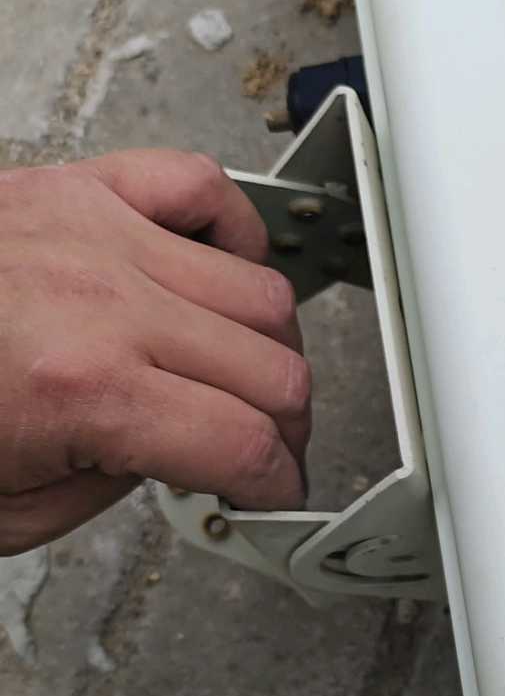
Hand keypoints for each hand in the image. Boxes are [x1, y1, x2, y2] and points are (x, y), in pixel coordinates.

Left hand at [0, 150, 310, 555]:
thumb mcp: (10, 508)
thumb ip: (119, 479)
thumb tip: (189, 457)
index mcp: (82, 391)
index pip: (243, 444)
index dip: (276, 486)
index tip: (272, 495)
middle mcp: (100, 303)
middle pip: (274, 371)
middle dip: (286, 430)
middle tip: (265, 453)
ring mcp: (95, 235)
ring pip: (261, 291)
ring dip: (272, 349)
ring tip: (244, 378)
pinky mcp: (76, 188)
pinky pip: (198, 187)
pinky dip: (232, 232)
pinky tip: (219, 274)